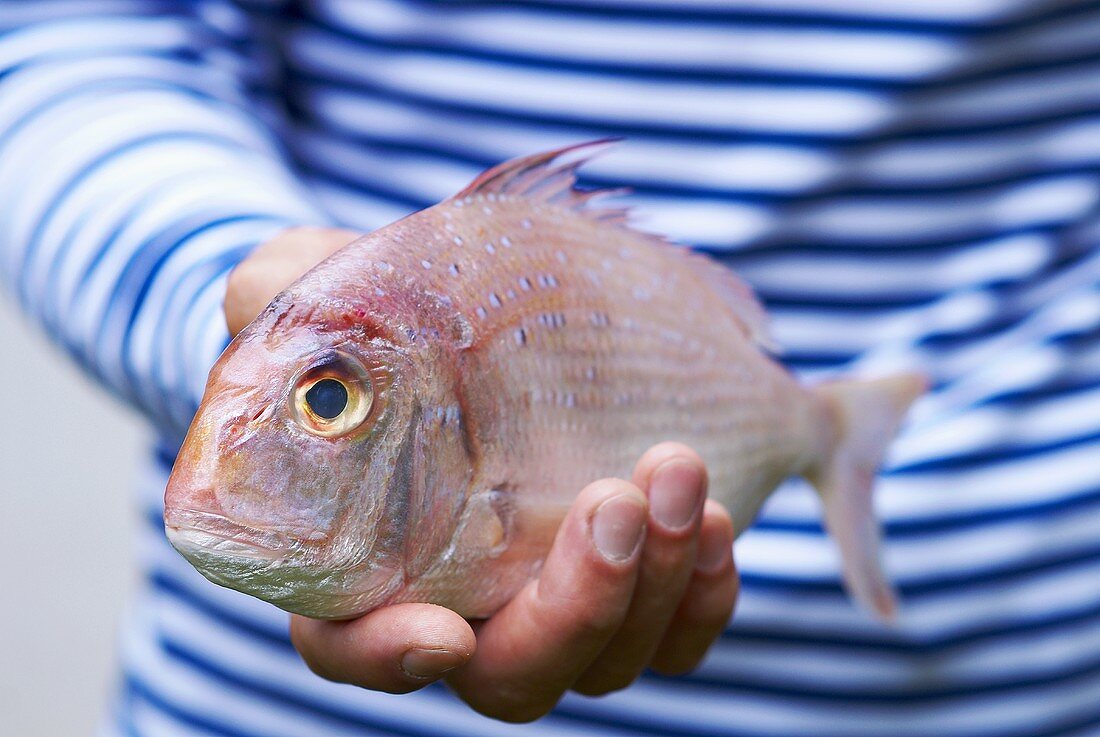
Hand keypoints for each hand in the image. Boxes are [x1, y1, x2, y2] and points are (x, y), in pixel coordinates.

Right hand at [225, 227, 739, 721]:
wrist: (469, 323)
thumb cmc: (375, 319)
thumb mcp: (314, 290)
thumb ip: (277, 299)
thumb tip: (260, 299)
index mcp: (361, 562)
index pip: (351, 646)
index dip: (387, 659)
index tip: (439, 633)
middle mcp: (460, 601)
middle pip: (512, 674)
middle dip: (574, 609)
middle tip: (615, 504)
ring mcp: (550, 596)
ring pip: (606, 658)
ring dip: (656, 584)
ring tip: (680, 468)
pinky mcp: (630, 578)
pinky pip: (676, 633)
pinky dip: (703, 596)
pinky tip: (721, 522)